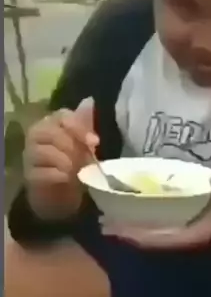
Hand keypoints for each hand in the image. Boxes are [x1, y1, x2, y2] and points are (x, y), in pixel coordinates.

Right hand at [24, 96, 98, 217]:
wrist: (61, 195)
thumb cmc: (73, 166)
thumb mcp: (83, 146)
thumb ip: (85, 126)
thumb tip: (90, 101)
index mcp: (51, 123)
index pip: (62, 116)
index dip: (79, 127)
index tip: (95, 142)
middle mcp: (37, 134)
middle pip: (53, 132)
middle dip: (73, 148)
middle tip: (87, 161)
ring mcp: (30, 155)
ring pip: (46, 152)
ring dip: (67, 163)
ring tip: (79, 172)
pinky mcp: (29, 175)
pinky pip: (42, 172)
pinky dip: (58, 176)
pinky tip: (68, 179)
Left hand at [102, 175, 210, 249]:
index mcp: (203, 231)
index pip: (167, 237)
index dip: (142, 236)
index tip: (118, 231)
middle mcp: (194, 234)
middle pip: (157, 239)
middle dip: (132, 234)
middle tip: (103, 225)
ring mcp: (195, 230)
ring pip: (160, 234)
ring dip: (138, 229)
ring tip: (111, 221)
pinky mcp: (198, 225)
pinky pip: (169, 227)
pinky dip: (151, 224)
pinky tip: (138, 215)